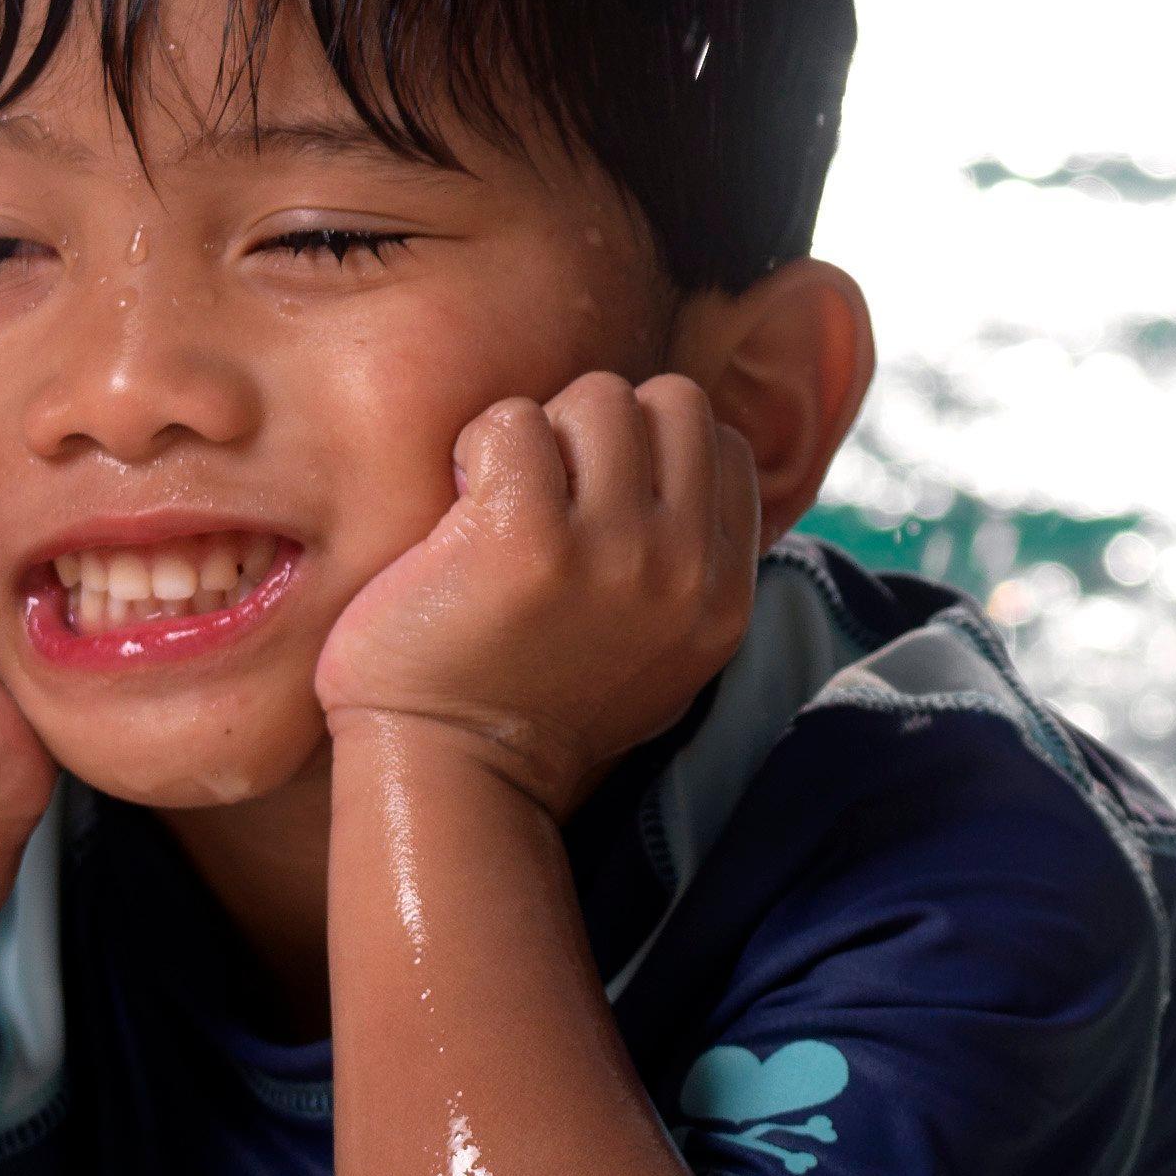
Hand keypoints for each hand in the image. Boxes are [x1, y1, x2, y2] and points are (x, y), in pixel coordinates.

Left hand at [314, 377, 772, 813]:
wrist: (451, 777)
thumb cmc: (536, 711)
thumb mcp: (662, 656)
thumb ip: (689, 570)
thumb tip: (689, 467)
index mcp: (721, 597)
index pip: (725, 445)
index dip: (656, 448)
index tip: (596, 496)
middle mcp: (682, 569)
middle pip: (672, 402)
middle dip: (605, 426)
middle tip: (547, 486)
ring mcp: (611, 551)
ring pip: (599, 397)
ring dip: (542, 431)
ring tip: (501, 496)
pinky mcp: (524, 536)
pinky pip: (512, 422)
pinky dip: (477, 448)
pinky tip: (457, 507)